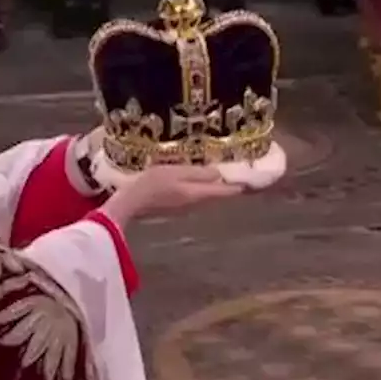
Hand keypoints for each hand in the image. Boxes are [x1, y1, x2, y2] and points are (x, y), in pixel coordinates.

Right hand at [105, 163, 242, 224]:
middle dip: (227, 187)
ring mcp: (183, 207)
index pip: (223, 192)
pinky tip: (197, 180)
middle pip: (215, 196)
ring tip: (220, 174)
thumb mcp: (176, 172)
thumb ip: (198, 173)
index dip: (237, 187)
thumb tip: (219, 174)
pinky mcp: (174, 206)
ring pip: (205, 197)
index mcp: (196, 195)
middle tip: (238, 174)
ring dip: (214, 188)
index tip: (251, 180)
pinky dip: (200, 188)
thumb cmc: (151, 184)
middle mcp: (194, 204)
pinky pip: (193, 196)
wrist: (129, 203)